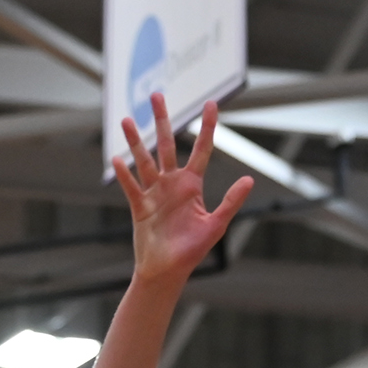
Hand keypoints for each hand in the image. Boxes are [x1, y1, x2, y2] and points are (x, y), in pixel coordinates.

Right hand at [117, 93, 252, 282]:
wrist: (167, 271)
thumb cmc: (192, 250)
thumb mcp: (216, 225)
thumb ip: (231, 202)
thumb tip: (249, 179)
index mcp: (192, 185)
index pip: (202, 150)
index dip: (207, 127)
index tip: (211, 104)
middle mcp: (172, 184)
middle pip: (167, 146)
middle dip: (162, 121)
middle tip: (156, 96)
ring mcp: (154, 193)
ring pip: (144, 161)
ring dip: (135, 142)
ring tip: (126, 120)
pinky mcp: (139, 206)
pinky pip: (131, 187)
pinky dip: (125, 175)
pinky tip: (117, 159)